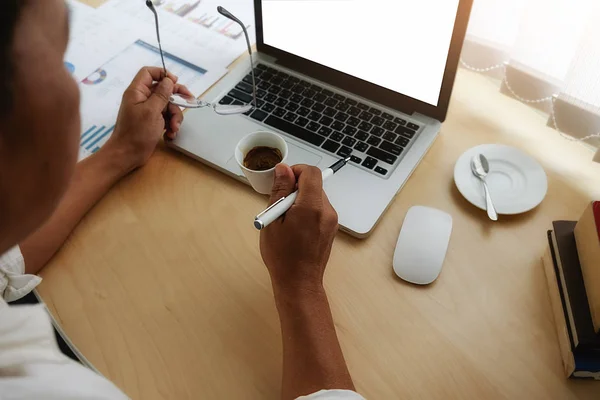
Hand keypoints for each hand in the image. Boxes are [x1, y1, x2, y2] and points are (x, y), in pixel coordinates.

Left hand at [103, 67, 192, 172]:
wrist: (128, 155)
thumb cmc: (137, 132)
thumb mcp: (151, 111)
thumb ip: (161, 94)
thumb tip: (169, 80)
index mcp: (137, 92)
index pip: (149, 73)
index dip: (162, 74)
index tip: (175, 81)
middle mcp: (142, 99)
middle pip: (163, 90)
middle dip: (176, 97)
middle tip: (190, 100)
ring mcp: (148, 111)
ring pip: (168, 106)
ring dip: (174, 117)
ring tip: (174, 128)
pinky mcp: (153, 122)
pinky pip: (166, 118)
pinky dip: (170, 125)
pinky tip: (170, 134)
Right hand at [260, 164, 338, 294]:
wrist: (299, 282)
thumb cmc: (282, 256)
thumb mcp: (273, 220)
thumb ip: (280, 191)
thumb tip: (283, 169)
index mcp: (312, 207)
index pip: (312, 173)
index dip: (296, 171)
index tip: (283, 181)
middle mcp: (327, 211)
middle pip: (315, 184)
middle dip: (296, 187)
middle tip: (280, 204)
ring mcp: (332, 220)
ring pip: (317, 196)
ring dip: (301, 200)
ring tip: (286, 219)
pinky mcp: (331, 228)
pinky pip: (319, 209)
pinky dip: (307, 210)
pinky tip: (295, 227)